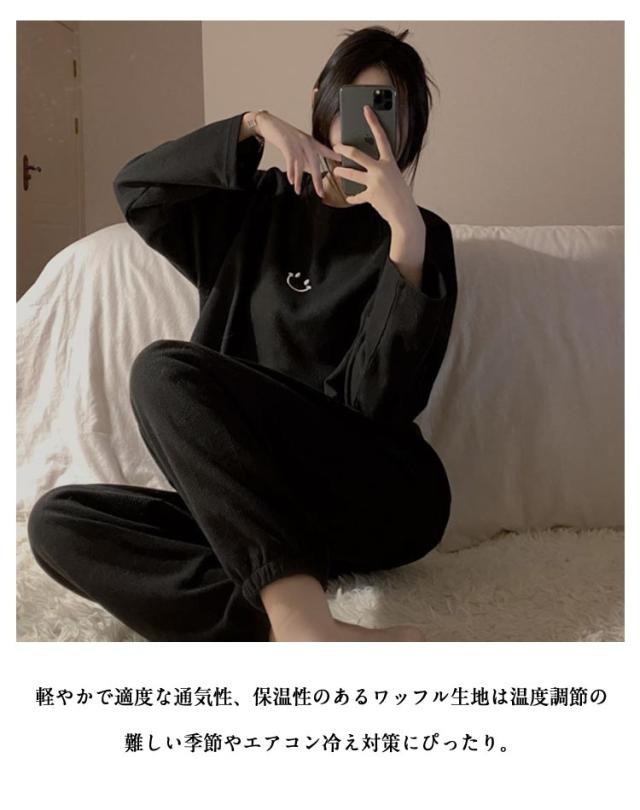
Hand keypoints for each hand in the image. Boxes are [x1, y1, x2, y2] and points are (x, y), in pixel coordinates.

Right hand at [254, 111, 341, 197]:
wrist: (268, 122)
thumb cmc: (282, 134)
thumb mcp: (297, 142)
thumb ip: (304, 154)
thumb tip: (309, 168)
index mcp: (310, 141)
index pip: (325, 150)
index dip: (333, 156)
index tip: (342, 162)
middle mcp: (306, 142)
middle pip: (314, 164)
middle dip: (317, 180)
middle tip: (320, 193)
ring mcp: (296, 142)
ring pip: (301, 164)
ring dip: (299, 179)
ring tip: (298, 191)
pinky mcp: (286, 143)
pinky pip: (290, 160)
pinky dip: (290, 171)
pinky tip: (290, 180)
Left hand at [331, 105, 419, 228]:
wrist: (404, 214)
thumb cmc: (399, 194)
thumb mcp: (393, 176)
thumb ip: (381, 168)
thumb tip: (364, 165)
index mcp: (390, 161)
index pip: (381, 137)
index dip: (373, 121)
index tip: (366, 109)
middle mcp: (382, 169)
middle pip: (357, 154)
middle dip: (344, 149)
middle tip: (336, 147)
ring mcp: (375, 182)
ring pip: (352, 173)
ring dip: (342, 171)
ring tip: (336, 170)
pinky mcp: (370, 196)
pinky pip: (357, 195)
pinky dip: (353, 196)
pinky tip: (349, 196)